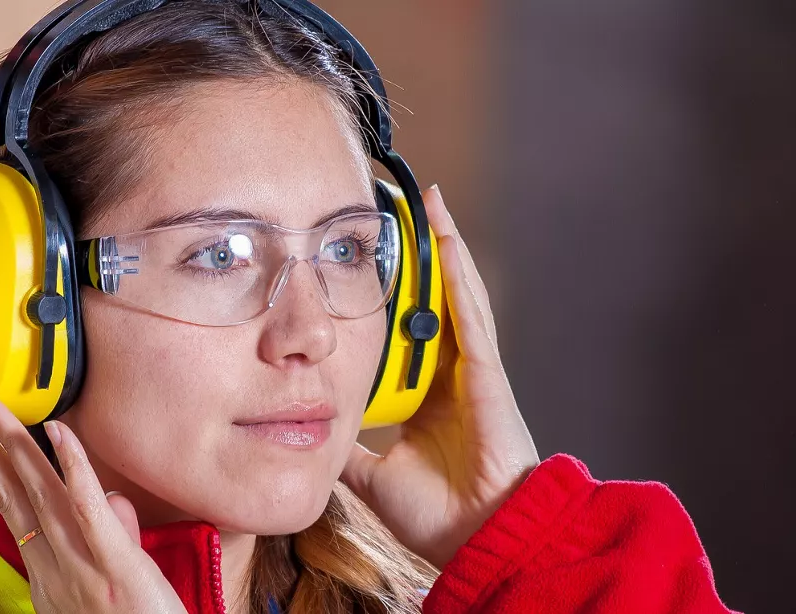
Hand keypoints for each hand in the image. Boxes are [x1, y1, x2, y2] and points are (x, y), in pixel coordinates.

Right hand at [0, 392, 186, 612]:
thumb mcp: (114, 579)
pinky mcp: (118, 570)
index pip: (10, 502)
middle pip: (9, 492)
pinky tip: (57, 433)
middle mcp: (54, 567)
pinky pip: (91, 513)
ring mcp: (82, 568)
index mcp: (48, 570)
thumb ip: (110, 534)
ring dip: (10, 445)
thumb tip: (111, 500)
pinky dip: (74, 470)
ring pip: (39, 496)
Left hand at [340, 185, 541, 568]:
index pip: (409, 333)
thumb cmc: (438, 515)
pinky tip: (446, 240)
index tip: (374, 260)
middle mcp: (453, 375)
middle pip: (434, 302)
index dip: (396, 295)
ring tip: (430, 203)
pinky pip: (469, 314)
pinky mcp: (486, 373)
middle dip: (422, 256)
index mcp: (429, 396)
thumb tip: (309, 433)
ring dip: (444, 248)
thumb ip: (348, 449)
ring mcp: (473, 370)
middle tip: (403, 209)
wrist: (479, 540)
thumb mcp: (372, 473)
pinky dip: (457, 276)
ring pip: (456, 296)